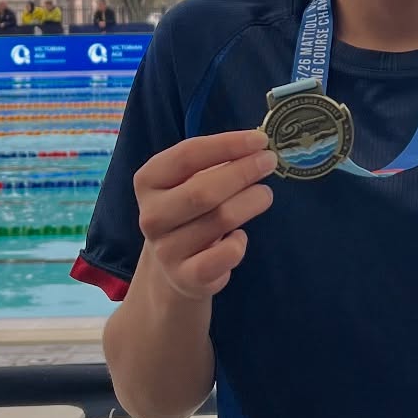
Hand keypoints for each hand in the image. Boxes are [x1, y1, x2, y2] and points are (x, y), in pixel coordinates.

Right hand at [134, 130, 277, 300]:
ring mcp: (166, 249)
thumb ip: (216, 164)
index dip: (226, 145)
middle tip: (269, 163)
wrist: (174, 269)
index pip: (187, 155)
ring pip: (220, 219)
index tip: (259, 140)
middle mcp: (151, 215)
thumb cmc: (189, 213)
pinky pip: (225, 254)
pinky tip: (239, 237)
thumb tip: (256, 148)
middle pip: (204, 190)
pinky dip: (240, 242)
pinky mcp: (187, 277)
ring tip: (264, 195)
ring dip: (250, 202)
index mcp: (148, 181)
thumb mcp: (190, 182)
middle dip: (243, 172)